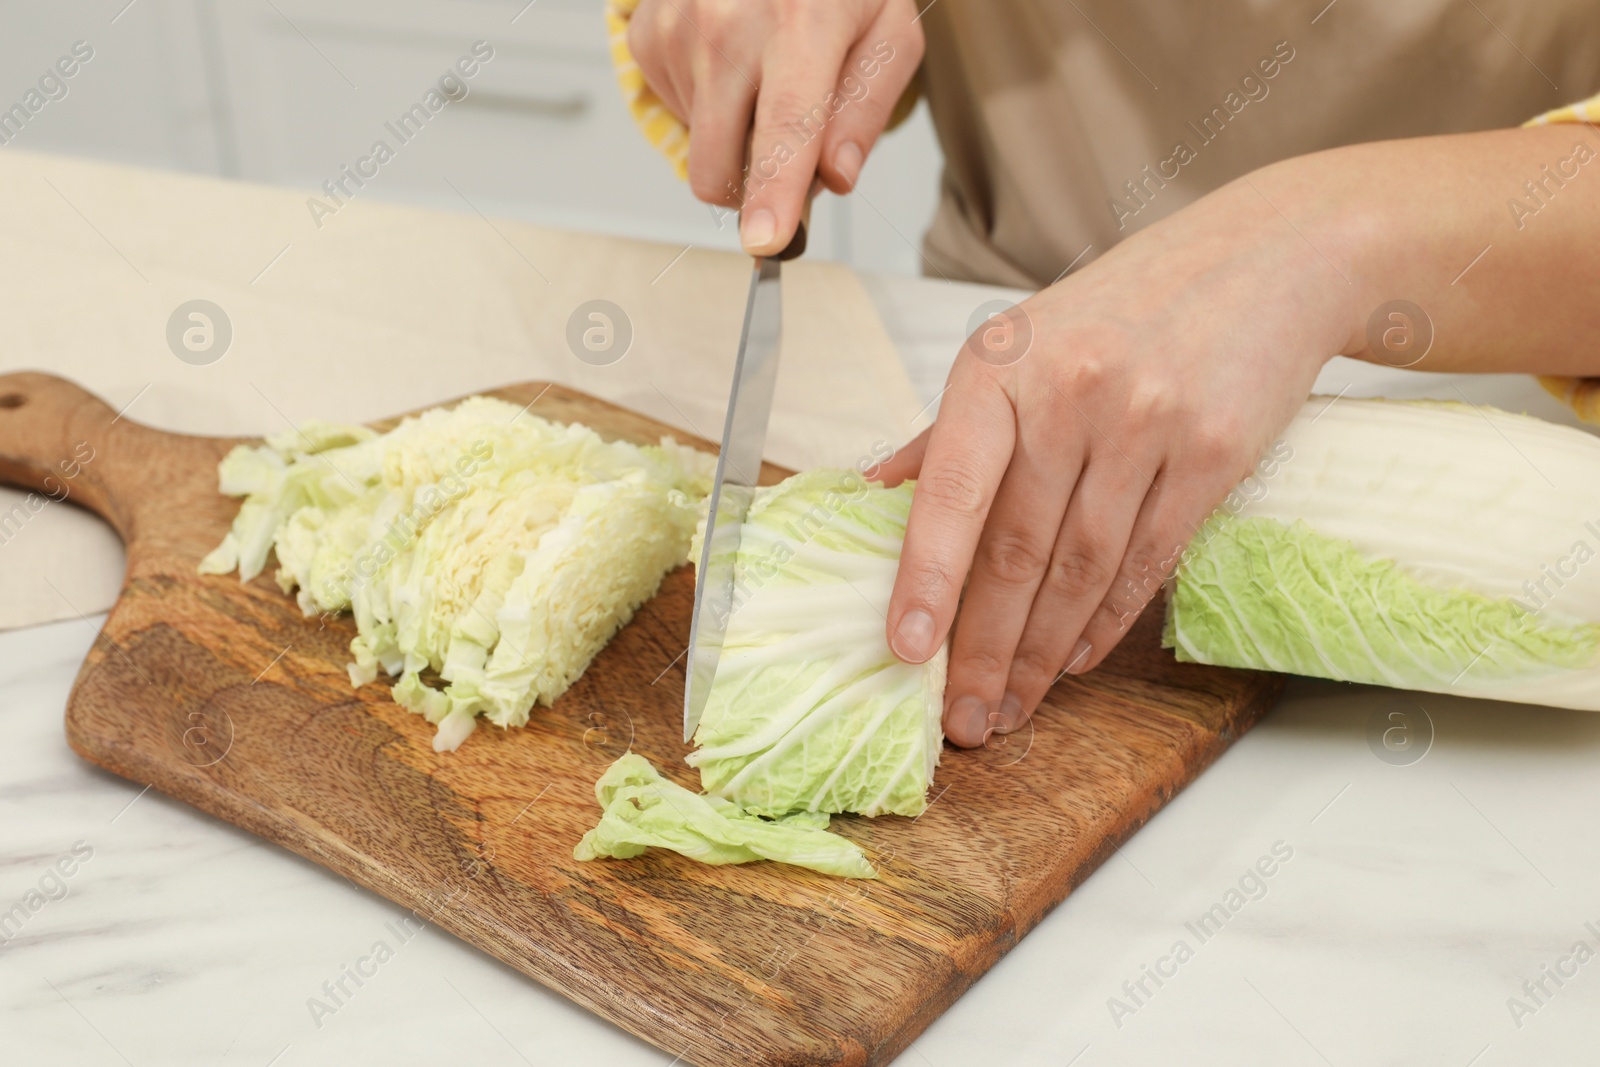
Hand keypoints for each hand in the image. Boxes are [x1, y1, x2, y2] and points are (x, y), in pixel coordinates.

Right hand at [627, 0, 922, 253]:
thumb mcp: (887, 32)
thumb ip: (865, 110)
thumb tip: (836, 177)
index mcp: (800, 23)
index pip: (786, 127)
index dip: (775, 192)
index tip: (766, 241)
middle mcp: (727, 25)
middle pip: (720, 162)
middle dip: (752, 186)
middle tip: (791, 148)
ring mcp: (678, 28)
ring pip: (698, 146)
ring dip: (734, 134)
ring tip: (764, 74)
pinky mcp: (648, 34)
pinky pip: (675, 112)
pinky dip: (707, 103)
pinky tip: (732, 61)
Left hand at [877, 165, 1361, 746]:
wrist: (1264, 257)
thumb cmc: (1124, 306)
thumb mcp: (1020, 344)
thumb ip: (949, 429)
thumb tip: (873, 495)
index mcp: (1001, 365)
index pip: (952, 491)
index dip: (924, 577)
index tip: (903, 649)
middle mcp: (1072, 391)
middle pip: (1017, 548)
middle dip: (983, 648)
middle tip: (963, 718)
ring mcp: (1148, 422)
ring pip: (1081, 568)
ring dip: (1041, 653)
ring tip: (1011, 707)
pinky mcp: (1215, 454)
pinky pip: (1148, 560)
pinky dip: (1106, 621)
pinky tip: (1074, 659)